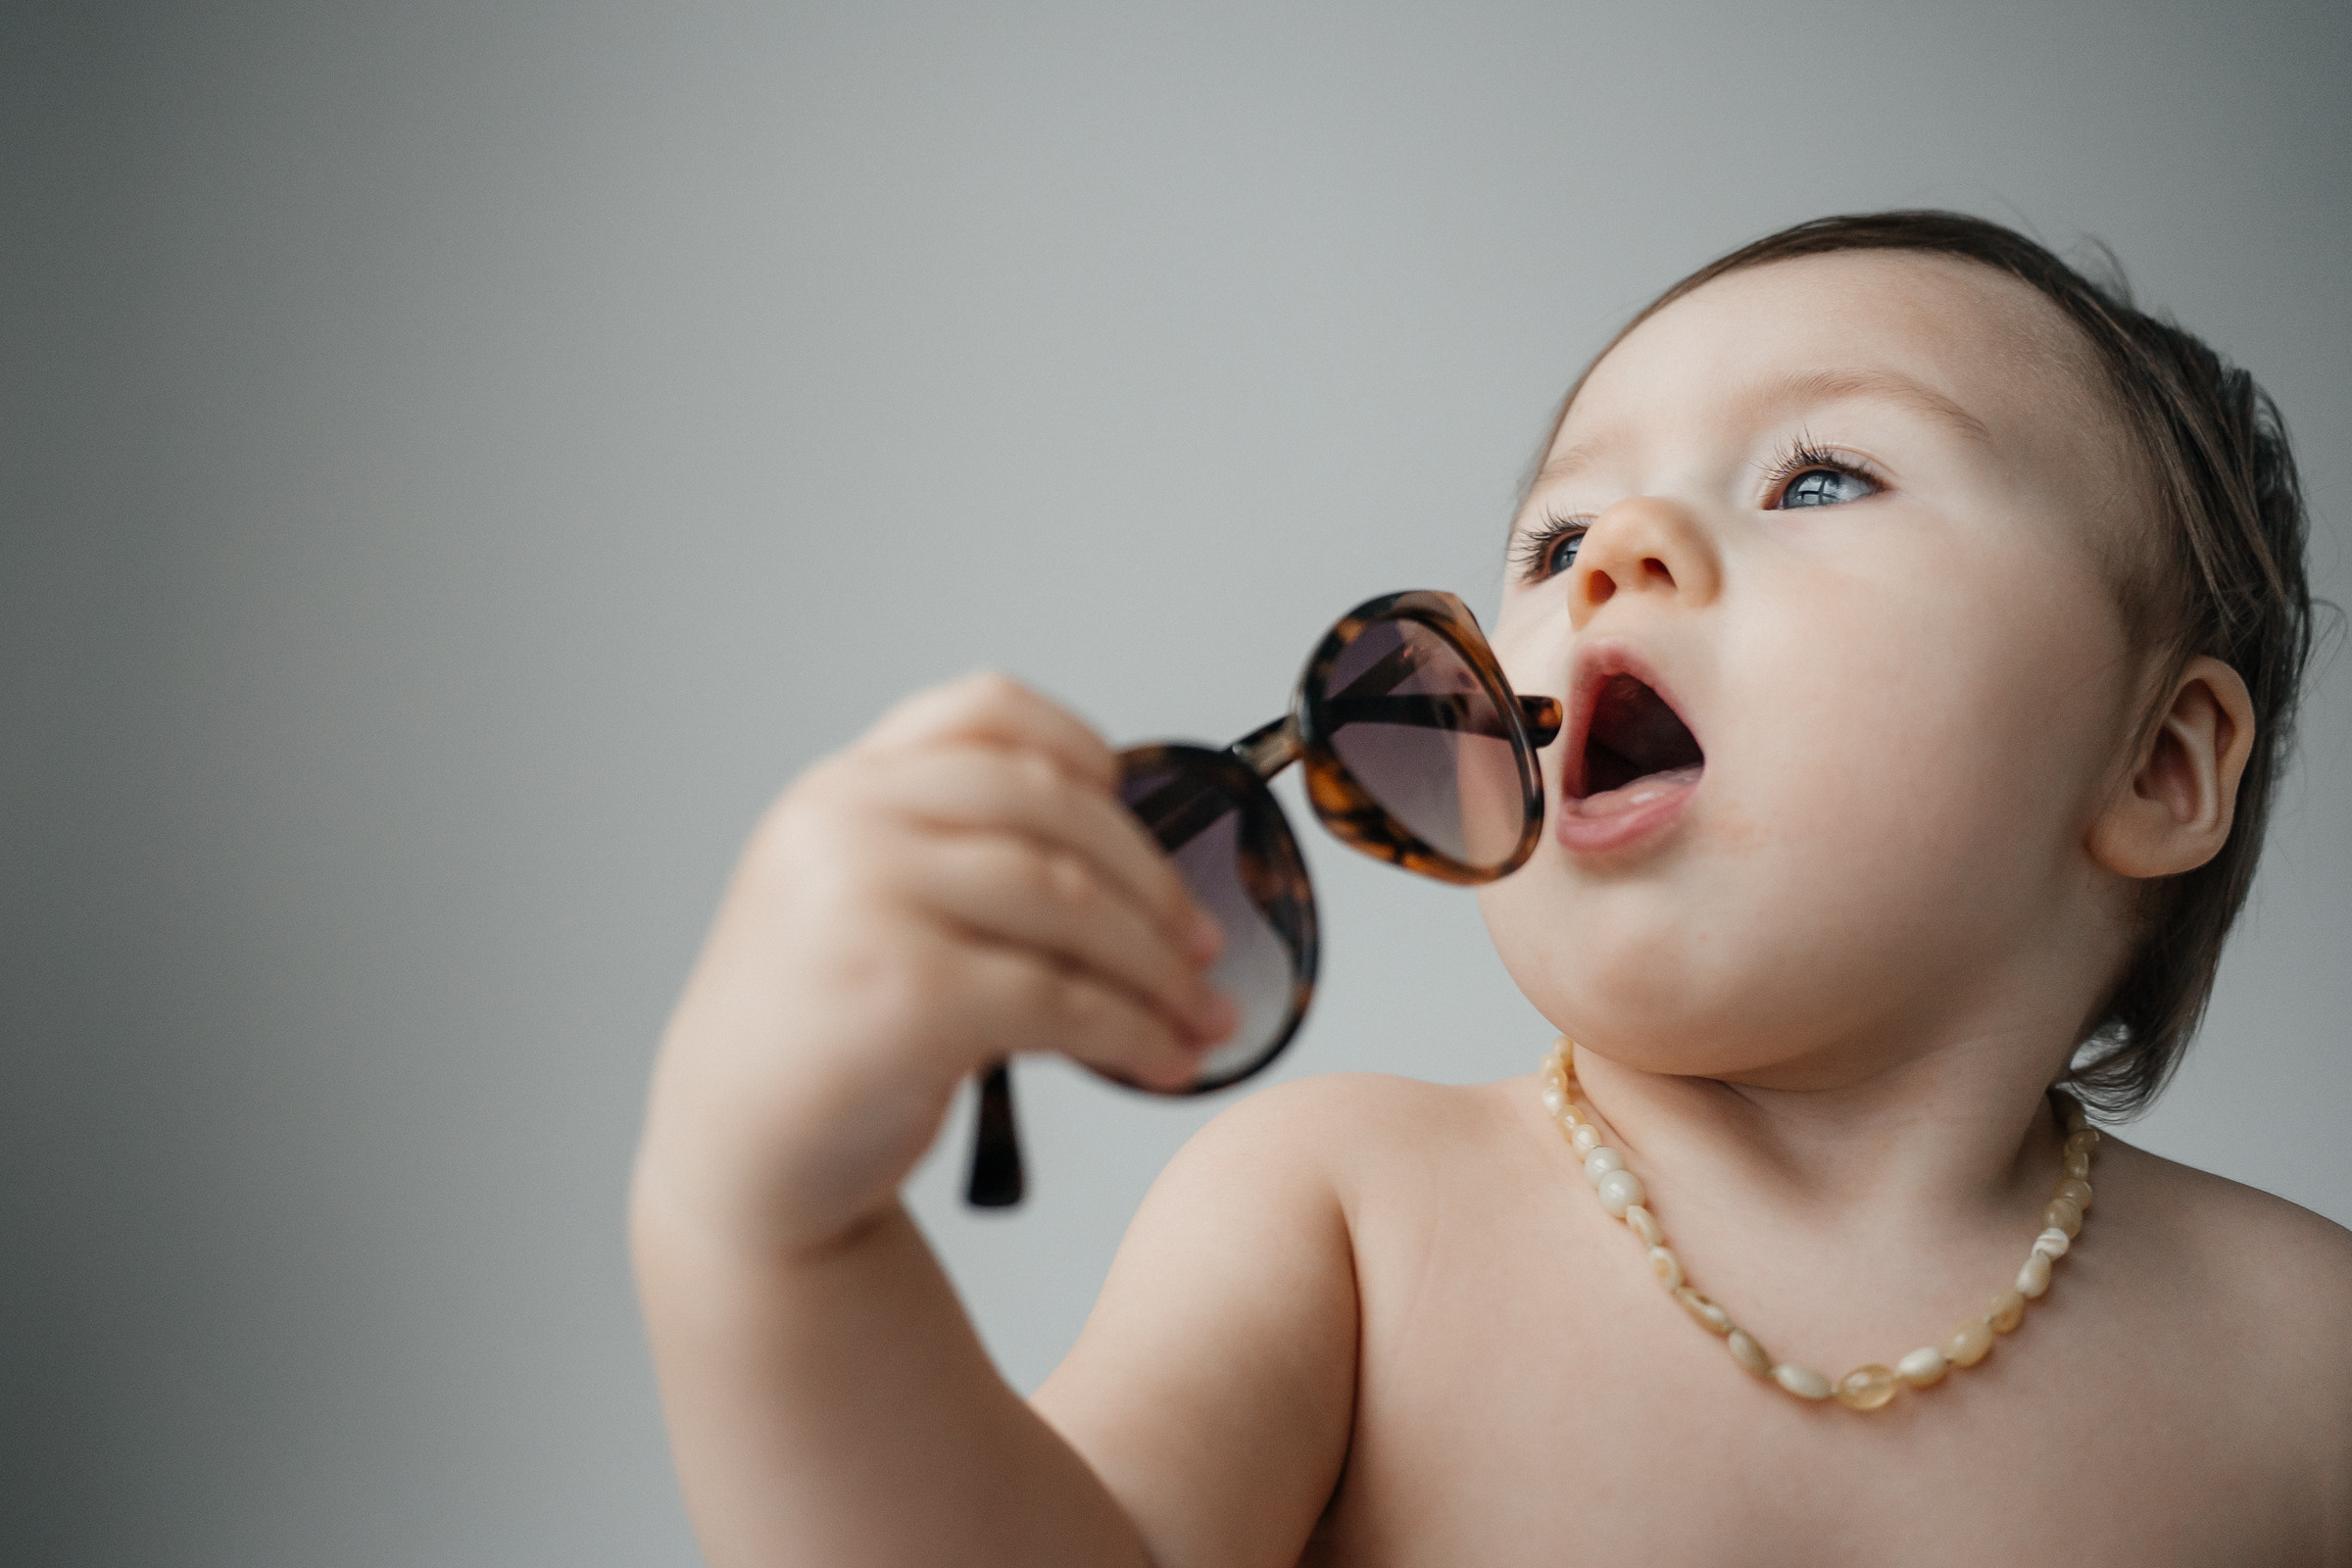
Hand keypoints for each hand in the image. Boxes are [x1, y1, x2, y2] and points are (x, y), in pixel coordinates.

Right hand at [634, 672, 1235, 1258]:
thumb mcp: (850, 901)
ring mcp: (868, 903)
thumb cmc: (816, 1036)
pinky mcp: (904, 995)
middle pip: (1050, 808)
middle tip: (1205, 941)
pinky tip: (1165, 1061)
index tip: (1133, 802)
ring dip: (1158, 966)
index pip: (984, 711)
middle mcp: (846, 825)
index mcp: (839, 789)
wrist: (735, 1158)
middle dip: (1151, 881)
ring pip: (1069, 901)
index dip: (1079, 746)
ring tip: (1202, 1013)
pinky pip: (1059, 998)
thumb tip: (1129, 857)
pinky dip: (1133, 1032)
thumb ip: (943, 848)